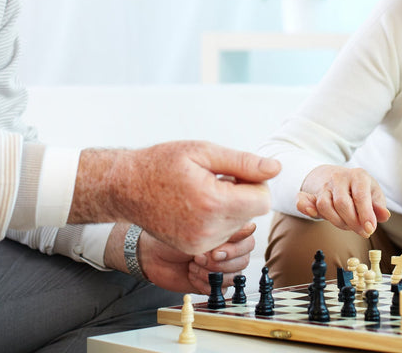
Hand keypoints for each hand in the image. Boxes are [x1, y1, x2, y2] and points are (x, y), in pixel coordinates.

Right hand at [71, 141, 279, 253]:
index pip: (263, 200)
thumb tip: (275, 169)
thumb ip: (243, 163)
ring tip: (203, 193)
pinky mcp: (193, 250)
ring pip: (237, 226)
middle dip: (242, 195)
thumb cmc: (162, 164)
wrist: (126, 187)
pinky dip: (216, 221)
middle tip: (215, 180)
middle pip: (251, 214)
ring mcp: (200, 244)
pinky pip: (221, 236)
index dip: (255, 183)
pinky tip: (196, 207)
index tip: (236, 174)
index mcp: (213, 202)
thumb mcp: (203, 152)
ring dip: (230, 209)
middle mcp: (208, 230)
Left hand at [120, 222, 257, 293]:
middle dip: (220, 263)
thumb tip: (251, 226)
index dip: (234, 248)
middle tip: (199, 257)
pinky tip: (191, 274)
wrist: (151, 253)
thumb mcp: (198, 225)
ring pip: (234, 276)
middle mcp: (228, 247)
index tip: (216, 250)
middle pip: (243, 260)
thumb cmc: (171, 233)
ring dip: (211, 273)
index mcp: (228, 230)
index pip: (249, 241)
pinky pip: (221, 289)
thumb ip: (226, 227)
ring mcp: (221, 266)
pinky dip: (205, 284)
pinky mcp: (212, 282)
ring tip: (193, 264)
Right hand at [297, 164, 389, 237]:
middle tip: (362, 231)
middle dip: (352, 222)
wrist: (336, 177)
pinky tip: (312, 213)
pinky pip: (303, 200)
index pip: (360, 196)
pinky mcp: (310, 194)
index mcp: (358, 176)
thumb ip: (378, 206)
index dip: (365, 214)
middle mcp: (339, 178)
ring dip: (337, 221)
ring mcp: (323, 185)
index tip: (370, 229)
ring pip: (325, 206)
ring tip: (347, 224)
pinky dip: (305, 207)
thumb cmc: (359, 189)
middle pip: (342, 203)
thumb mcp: (373, 194)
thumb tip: (385, 216)